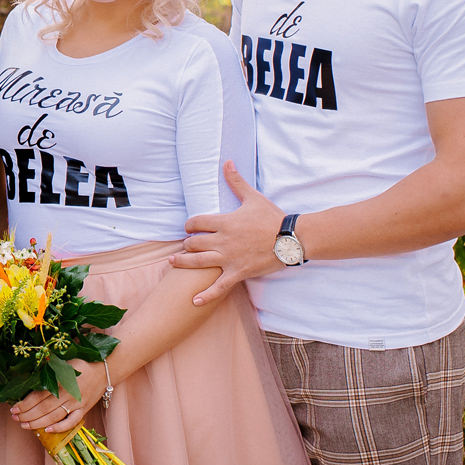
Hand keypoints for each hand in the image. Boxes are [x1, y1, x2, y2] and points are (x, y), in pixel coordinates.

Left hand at [10, 359, 103, 433]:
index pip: (38, 395)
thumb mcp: (63, 363)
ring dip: (37, 422)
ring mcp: (76, 403)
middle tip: (15, 418)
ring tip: (24, 425)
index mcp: (60, 380)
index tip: (14, 407)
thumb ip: (48, 370)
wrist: (104, 369)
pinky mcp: (84, 409)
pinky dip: (60, 428)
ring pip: (54, 416)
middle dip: (27, 415)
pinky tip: (48, 430)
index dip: (25, 403)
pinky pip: (72, 422)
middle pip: (43, 408)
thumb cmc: (80, 364)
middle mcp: (68, 393)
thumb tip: (28, 378)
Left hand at [177, 161, 285, 305]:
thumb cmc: (272, 217)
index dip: (189, 224)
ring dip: (183, 263)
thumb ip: (236, 181)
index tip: (189, 227)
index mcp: (224, 222)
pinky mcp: (237, 273)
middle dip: (187, 243)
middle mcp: (222, 240)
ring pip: (198, 262)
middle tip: (186, 245)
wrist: (292, 238)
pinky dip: (206, 295)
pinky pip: (218, 287)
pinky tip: (194, 301)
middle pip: (193, 243)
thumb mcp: (252, 197)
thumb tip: (227, 162)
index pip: (196, 222)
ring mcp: (228, 258)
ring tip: (172, 263)